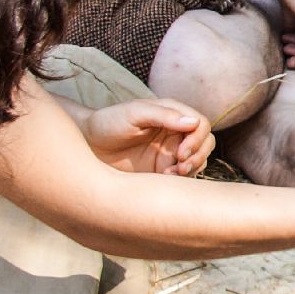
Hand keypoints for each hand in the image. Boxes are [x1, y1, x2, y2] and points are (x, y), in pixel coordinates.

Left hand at [84, 97, 214, 176]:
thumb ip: (164, 115)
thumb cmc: (108, 123)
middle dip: (198, 155)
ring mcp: (171, 152)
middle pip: (206, 143)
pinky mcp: (164, 170)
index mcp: (172, 114)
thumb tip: (194, 122)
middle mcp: (176, 132)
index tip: (181, 152)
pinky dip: (181, 179)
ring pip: (199, 160)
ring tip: (171, 174)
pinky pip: (185, 176)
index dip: (197, 139)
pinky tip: (163, 180)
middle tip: (180, 166)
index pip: (201, 124)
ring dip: (191, 168)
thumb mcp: (134, 113)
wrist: (88, 147)